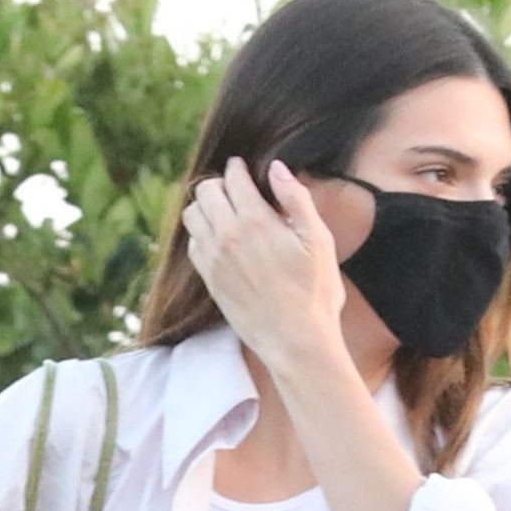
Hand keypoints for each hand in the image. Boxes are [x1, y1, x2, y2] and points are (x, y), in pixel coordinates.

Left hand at [181, 155, 345, 371]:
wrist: (296, 342)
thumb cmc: (315, 293)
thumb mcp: (318, 240)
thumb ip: (296, 199)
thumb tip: (276, 168)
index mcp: (255, 220)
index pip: (233, 176)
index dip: (239, 168)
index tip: (245, 170)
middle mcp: (227, 236)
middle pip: (206, 190)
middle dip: (220, 184)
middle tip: (236, 192)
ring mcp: (214, 260)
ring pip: (191, 215)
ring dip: (206, 207)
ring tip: (224, 213)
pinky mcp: (210, 281)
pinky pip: (192, 245)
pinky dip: (201, 235)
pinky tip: (220, 241)